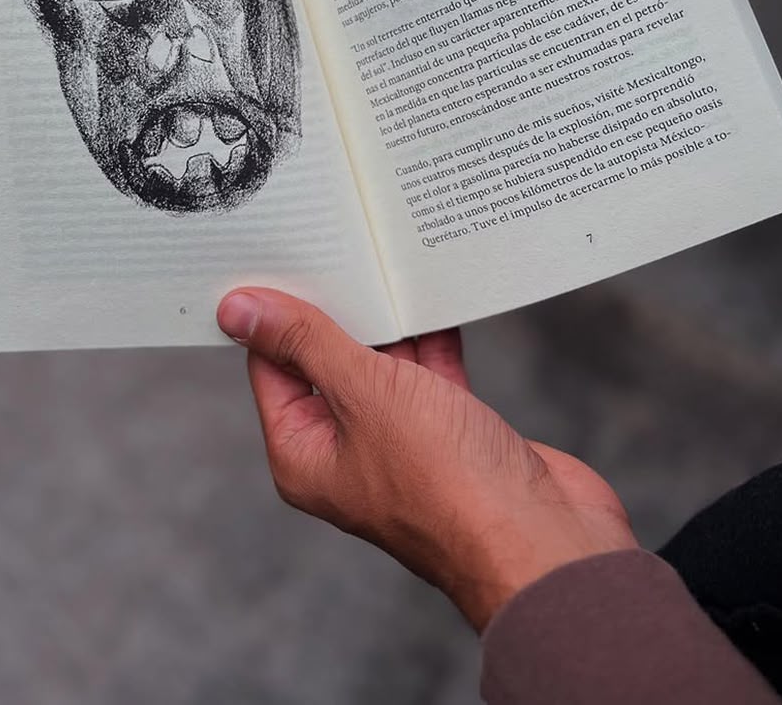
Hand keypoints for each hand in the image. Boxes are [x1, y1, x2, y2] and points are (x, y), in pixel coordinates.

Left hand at [217, 288, 636, 630]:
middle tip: (333, 242)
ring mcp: (403, 444)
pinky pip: (431, 373)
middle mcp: (347, 452)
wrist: (543, 539)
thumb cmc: (447, 483)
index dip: (273, 312)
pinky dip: (432, 338)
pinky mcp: (452, 435)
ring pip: (383, 366)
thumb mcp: (364, 393)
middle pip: (326, 362)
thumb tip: (238, 310)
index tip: (280, 255)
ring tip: (382, 256)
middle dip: (335, 308)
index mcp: (305, 455)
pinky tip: (434, 295)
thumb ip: (305, 342)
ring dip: (387, 321)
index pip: (272, 367)